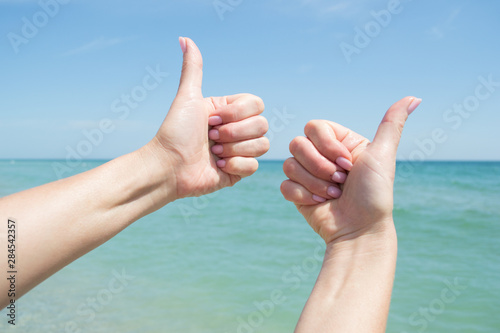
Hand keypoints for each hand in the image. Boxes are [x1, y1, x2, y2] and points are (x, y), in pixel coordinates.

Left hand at [144, 37, 268, 200]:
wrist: (169, 168)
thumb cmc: (175, 133)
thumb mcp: (187, 97)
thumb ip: (193, 69)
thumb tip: (184, 38)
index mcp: (229, 111)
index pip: (257, 105)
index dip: (237, 114)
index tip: (211, 119)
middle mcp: (237, 129)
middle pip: (262, 125)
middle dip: (234, 133)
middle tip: (211, 138)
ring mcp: (239, 150)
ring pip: (262, 145)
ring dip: (234, 149)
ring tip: (213, 153)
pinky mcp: (239, 171)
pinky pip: (254, 165)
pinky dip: (235, 166)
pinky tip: (217, 167)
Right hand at [281, 97, 421, 243]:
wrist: (360, 230)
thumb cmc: (374, 194)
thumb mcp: (383, 155)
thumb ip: (392, 124)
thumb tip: (414, 98)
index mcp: (338, 142)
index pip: (313, 127)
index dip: (326, 146)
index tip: (347, 164)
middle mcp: (321, 155)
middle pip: (297, 144)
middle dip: (320, 167)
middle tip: (341, 181)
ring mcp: (307, 174)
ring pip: (289, 164)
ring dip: (314, 184)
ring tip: (334, 195)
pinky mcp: (297, 192)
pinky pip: (285, 185)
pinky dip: (303, 196)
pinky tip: (320, 203)